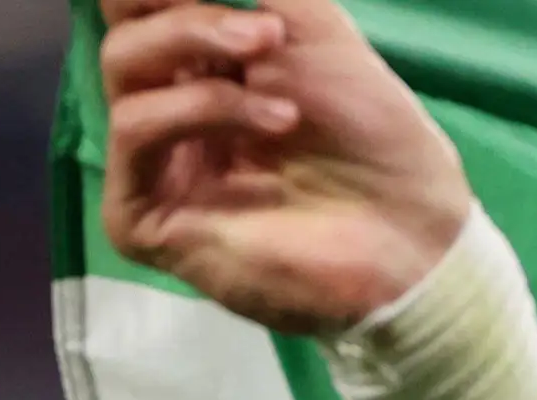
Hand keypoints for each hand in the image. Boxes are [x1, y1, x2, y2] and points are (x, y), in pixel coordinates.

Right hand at [99, 0, 469, 337]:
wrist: (415, 239)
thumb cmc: (377, 142)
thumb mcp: (316, 33)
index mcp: (202, 65)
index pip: (142, 2)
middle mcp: (170, 108)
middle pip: (124, 23)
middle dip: (187, 9)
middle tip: (266, 29)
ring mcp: (154, 162)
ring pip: (122, 64)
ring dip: (199, 49)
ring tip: (285, 93)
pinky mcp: (144, 215)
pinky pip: (135, 130)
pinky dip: (195, 108)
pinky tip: (272, 122)